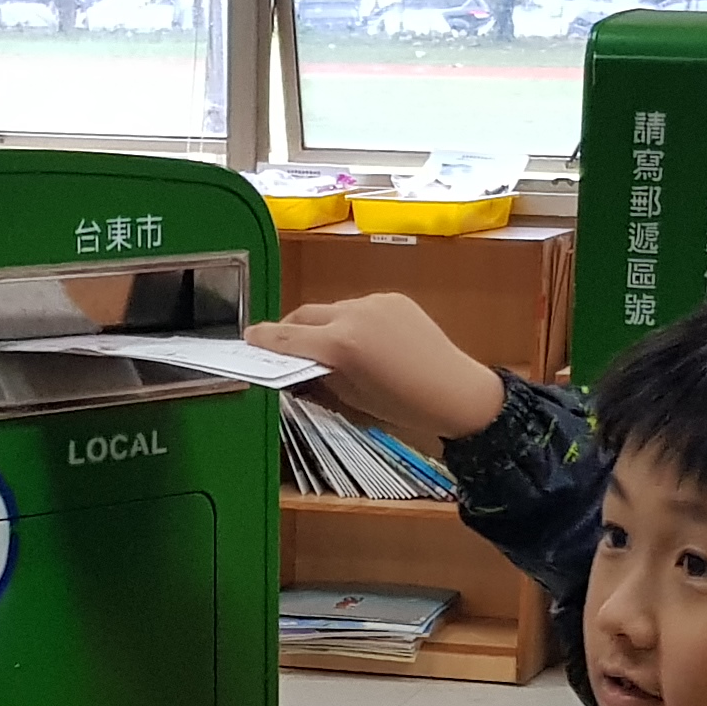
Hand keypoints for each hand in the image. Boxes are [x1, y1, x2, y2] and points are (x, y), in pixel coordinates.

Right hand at [246, 295, 507, 446]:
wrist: (458, 391)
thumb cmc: (405, 406)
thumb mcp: (352, 399)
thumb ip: (319, 377)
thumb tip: (296, 367)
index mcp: (341, 345)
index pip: (288, 339)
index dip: (264, 339)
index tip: (248, 337)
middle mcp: (353, 315)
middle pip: (305, 316)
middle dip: (290, 330)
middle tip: (280, 346)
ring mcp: (374, 302)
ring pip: (331, 310)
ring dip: (321, 325)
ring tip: (326, 347)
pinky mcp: (392, 298)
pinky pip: (358, 307)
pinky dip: (350, 321)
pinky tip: (362, 342)